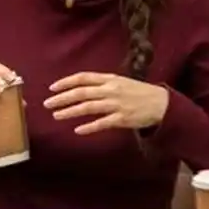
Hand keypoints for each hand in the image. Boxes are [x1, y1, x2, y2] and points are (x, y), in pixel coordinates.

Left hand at [43, 73, 168, 133]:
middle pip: (82, 92)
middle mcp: (111, 90)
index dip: (66, 82)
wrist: (161, 104)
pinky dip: (89, 127)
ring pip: (88, 107)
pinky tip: (78, 130)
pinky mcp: (122, 119)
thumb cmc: (139, 92)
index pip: (83, 77)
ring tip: (57, 116)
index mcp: (110, 79)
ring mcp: (116, 104)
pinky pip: (102, 123)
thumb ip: (103, 83)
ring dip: (70, 112)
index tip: (52, 88)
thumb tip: (83, 86)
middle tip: (47, 104)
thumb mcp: (121, 81)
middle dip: (62, 98)